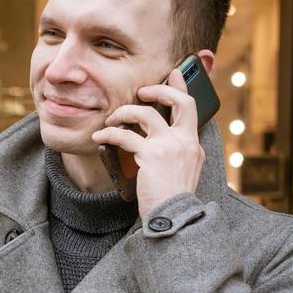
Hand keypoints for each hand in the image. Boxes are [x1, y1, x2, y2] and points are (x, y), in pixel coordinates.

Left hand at [91, 66, 205, 215]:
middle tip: (141, 91)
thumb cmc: (170, 202)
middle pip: (179, 101)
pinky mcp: (151, 154)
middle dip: (159, 89)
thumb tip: (152, 143)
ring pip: (146, 113)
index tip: (175, 73)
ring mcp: (170, 146)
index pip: (191, 109)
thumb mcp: (180, 174)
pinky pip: (125, 135)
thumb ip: (174, 154)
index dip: (182, 88)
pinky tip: (99, 138)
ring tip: (111, 119)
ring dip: (124, 112)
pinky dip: (109, 134)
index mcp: (193, 146)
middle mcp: (185, 142)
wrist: (173, 219)